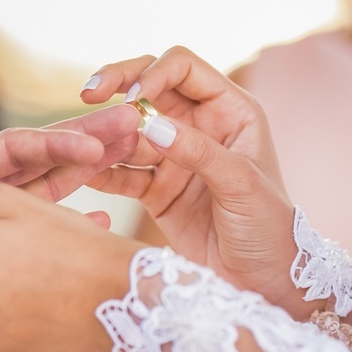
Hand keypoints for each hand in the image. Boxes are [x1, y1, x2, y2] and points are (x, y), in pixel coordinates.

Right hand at [81, 47, 310, 314]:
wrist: (264, 283)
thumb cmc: (270, 227)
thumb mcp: (241, 185)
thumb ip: (199, 152)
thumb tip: (153, 125)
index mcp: (230, 110)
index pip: (183, 68)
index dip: (154, 74)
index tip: (133, 100)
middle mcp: (200, 125)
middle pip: (149, 88)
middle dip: (117, 87)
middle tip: (88, 98)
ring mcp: (175, 156)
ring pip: (129, 130)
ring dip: (107, 134)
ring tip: (83, 144)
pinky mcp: (156, 189)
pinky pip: (123, 171)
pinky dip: (102, 170)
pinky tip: (82, 172)